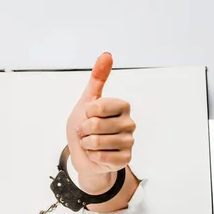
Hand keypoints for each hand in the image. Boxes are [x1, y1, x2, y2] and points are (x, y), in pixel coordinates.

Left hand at [66, 52, 135, 193]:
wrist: (84, 154)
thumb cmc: (85, 125)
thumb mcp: (87, 100)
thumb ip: (97, 78)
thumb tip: (107, 54)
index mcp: (122, 105)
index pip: (97, 107)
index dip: (85, 113)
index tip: (87, 115)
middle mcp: (129, 122)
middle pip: (95, 125)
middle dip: (83, 131)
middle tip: (86, 132)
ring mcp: (129, 141)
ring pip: (97, 142)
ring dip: (87, 144)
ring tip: (91, 143)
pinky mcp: (126, 158)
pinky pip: (102, 157)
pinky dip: (93, 157)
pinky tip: (97, 155)